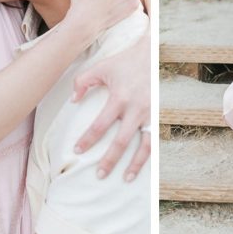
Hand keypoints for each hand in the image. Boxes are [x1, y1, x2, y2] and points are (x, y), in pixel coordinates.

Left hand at [72, 28, 150, 180]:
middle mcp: (136, 109)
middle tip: (99, 175)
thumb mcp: (100, 67)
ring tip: (126, 179)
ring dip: (135, 164)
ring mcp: (150, 114)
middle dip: (109, 160)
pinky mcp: (159, 115)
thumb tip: (73, 101)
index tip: (77, 150)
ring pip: (144, 145)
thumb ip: (82, 82)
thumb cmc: (124, 62)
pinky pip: (155, 139)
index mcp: (119, 98)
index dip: (87, 140)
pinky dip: (150, 154)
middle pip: (121, 141)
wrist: (153, 54)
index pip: (100, 125)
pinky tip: (143, 165)